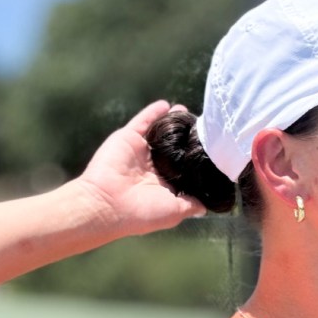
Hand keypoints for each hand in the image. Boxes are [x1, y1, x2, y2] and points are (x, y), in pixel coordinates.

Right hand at [76, 101, 205, 235]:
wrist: (107, 203)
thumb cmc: (142, 212)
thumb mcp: (174, 212)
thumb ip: (191, 205)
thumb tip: (207, 206)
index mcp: (163, 183)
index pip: (182, 166)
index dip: (194, 157)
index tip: (210, 148)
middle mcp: (152, 166)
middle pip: (172, 146)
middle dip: (184, 137)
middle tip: (200, 126)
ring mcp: (139, 151)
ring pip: (158, 133)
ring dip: (171, 122)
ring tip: (185, 112)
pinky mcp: (128, 138)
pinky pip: (142, 122)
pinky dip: (153, 113)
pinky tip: (165, 105)